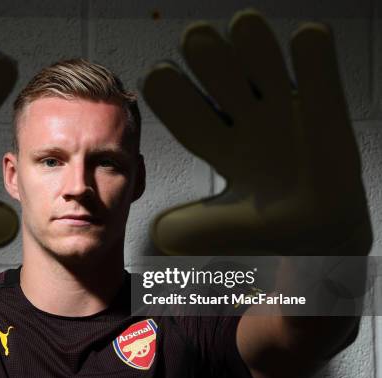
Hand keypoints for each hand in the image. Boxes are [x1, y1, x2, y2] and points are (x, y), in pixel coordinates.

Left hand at [141, 9, 371, 255]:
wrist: (319, 242)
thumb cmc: (262, 234)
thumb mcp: (216, 235)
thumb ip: (184, 232)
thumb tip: (158, 233)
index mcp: (212, 142)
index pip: (181, 107)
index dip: (169, 92)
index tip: (159, 76)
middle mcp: (243, 120)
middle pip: (217, 72)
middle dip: (207, 58)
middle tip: (196, 42)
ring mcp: (282, 109)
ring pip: (261, 59)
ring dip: (252, 44)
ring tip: (245, 31)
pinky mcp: (324, 107)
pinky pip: (316, 66)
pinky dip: (312, 52)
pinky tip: (307, 42)